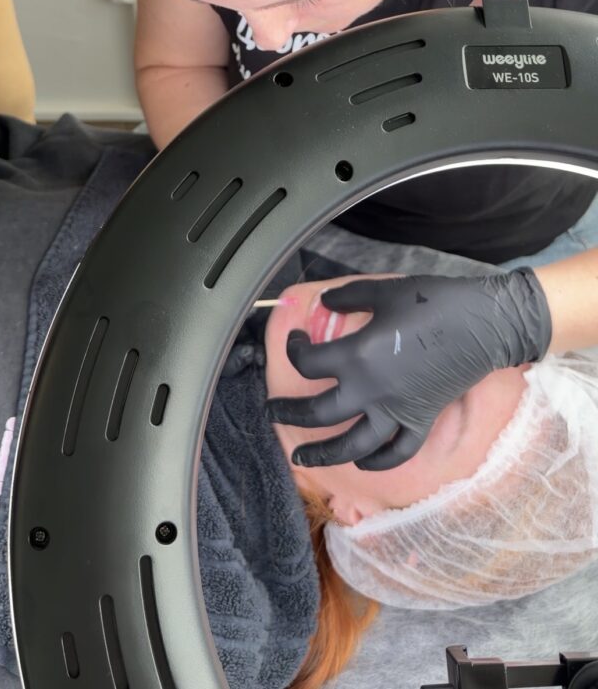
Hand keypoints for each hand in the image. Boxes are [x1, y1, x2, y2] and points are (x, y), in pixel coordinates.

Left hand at [266, 269, 550, 469]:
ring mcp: (396, 411)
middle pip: (319, 413)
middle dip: (289, 414)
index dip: (294, 351)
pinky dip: (379, 462)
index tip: (295, 342)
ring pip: (352, 446)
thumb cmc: (432, 301)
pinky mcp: (420, 420)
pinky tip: (363, 463)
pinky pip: (397, 451)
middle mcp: (370, 391)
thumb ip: (348, 297)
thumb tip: (323, 302)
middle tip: (271, 412)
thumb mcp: (384, 291)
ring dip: (323, 454)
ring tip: (301, 458)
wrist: (482, 323)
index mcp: (356, 356)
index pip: (308, 364)